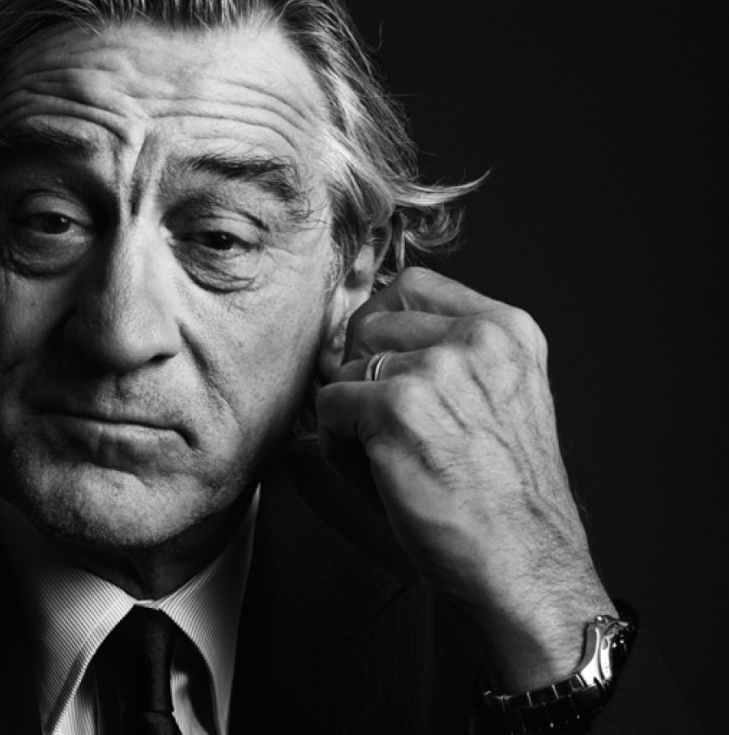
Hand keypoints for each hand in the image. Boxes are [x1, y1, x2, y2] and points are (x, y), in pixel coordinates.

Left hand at [316, 267, 614, 690]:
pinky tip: (381, 472)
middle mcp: (478, 339)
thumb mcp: (497, 399)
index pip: (411, 286)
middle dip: (361, 371)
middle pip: (368, 322)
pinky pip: (330, 406)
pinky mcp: (399, 408)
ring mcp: (439, 370)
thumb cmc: (501, 497)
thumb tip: (347, 333)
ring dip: (351, 412)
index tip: (384, 367)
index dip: (380, 327)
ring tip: (393, 455)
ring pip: (346, 366)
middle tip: (389, 427)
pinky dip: (338, 442)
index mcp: (509, 330)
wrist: (522, 566)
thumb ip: (441, 354)